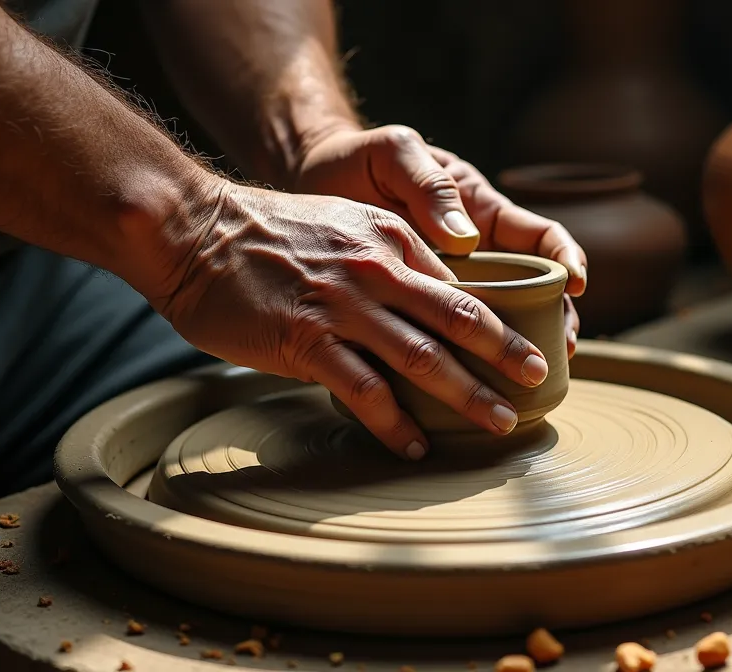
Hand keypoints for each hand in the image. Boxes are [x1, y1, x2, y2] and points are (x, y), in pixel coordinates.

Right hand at [155, 180, 550, 459]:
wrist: (192, 230)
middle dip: (507, 353)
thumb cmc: (264, 235)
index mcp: (391, 238)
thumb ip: (386, 260)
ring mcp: (343, 305)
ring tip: (500, 421)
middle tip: (538, 379)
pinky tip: (415, 447)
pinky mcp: (307, 340)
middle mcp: (377, 269)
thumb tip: (422, 305)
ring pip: (423, 357)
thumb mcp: (343, 227)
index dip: (501, 316)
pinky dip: (395, 423)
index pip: (460, 283)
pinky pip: (364, 391)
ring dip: (468, 394)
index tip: (525, 343)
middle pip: (459, 318)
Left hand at [294, 125, 587, 355]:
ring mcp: (448, 284)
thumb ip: (430, 186)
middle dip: (556, 320)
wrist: (310, 181)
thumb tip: (466, 237)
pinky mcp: (415, 310)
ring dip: (517, 349)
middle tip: (561, 350)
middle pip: (534, 290)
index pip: (540, 236)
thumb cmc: (359, 160)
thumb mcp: (395, 153)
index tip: (576, 284)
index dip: (566, 257)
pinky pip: (447, 338)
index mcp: (479, 212)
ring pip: (497, 321)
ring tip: (530, 380)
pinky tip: (465, 387)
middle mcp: (474, 253)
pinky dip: (461, 363)